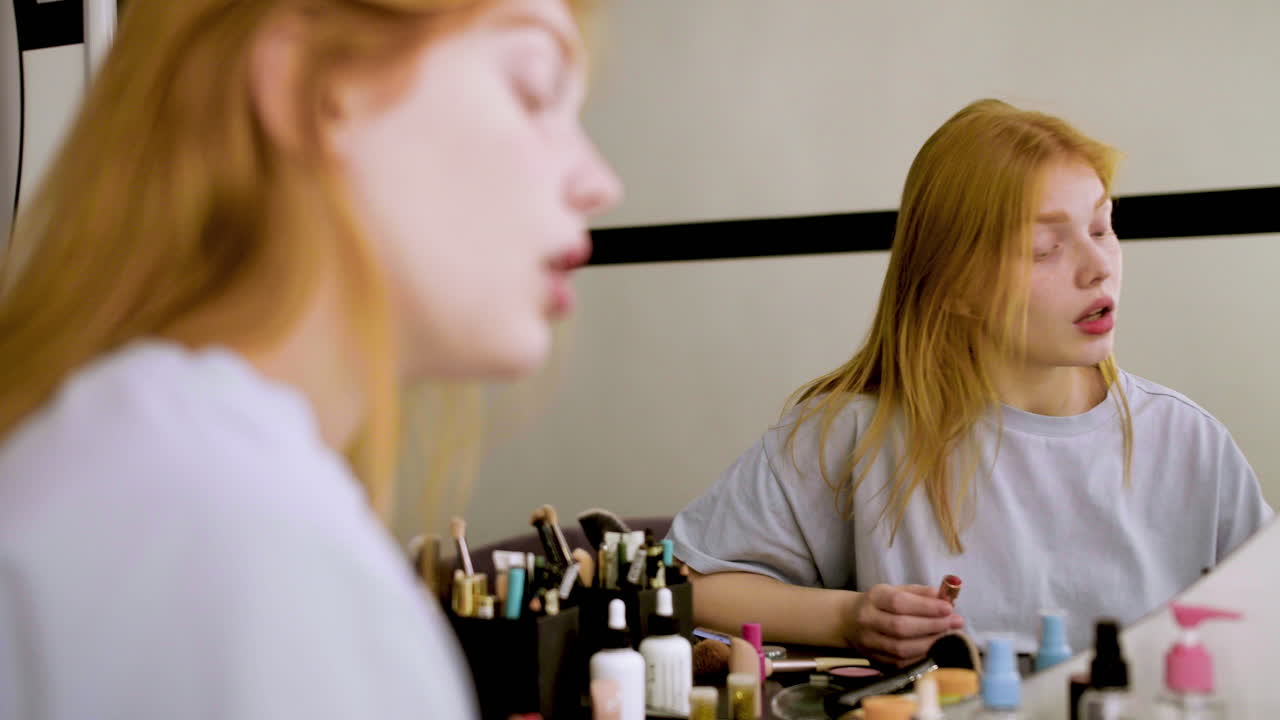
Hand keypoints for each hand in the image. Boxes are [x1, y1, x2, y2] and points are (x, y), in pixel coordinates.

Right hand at [842, 584, 964, 665]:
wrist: (849, 620)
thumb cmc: (881, 604)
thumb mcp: (896, 590)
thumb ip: (920, 593)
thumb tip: (945, 598)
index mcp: (874, 598)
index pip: (899, 602)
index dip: (925, 606)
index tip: (948, 608)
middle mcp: (868, 620)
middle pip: (901, 627)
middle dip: (933, 626)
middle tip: (956, 622)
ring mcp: (869, 642)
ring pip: (901, 648)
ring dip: (930, 643)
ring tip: (949, 636)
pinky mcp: (875, 659)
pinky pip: (901, 663)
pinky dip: (921, 657)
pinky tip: (935, 649)